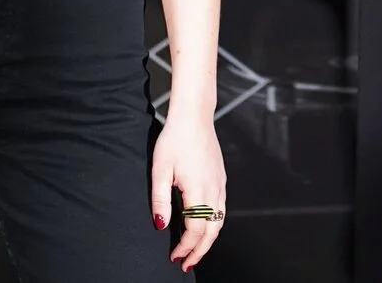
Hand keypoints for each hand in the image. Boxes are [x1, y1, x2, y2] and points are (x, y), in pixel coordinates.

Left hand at [152, 113, 226, 272]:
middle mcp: (213, 190)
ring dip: (207, 240)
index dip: (186, 247)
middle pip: (212, 231)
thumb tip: (160, 224)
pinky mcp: (221, 179)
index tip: (175, 256)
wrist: (193, 117)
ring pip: (219, 221)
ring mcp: (220, 184)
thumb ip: (159, 199)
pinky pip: (221, 209)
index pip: (195, 229)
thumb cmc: (175, 139)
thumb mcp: (160, 169)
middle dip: (199, 251)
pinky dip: (213, 224)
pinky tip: (203, 227)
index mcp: (198, 189)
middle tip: (187, 264)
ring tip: (194, 251)